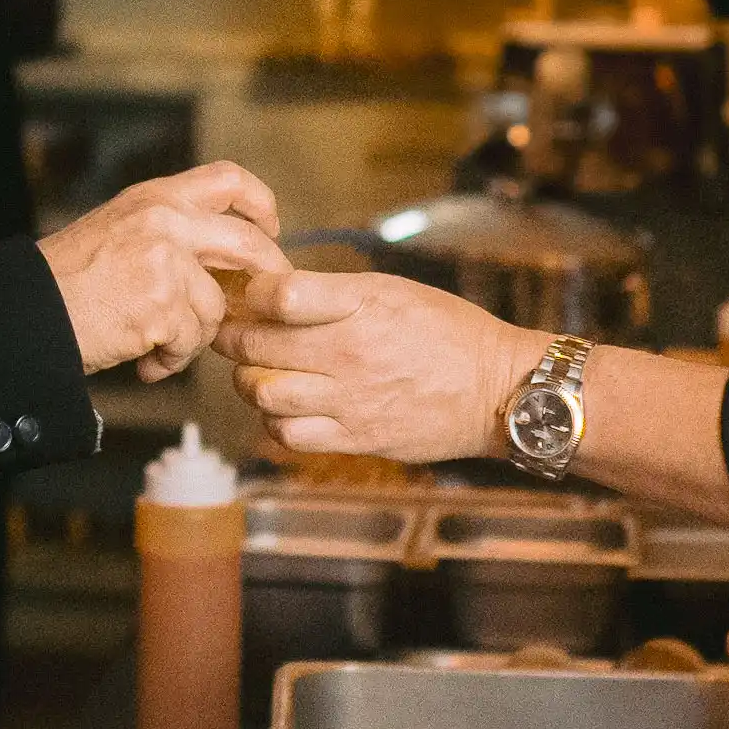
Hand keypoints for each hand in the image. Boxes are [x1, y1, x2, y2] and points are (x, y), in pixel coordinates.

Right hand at [38, 165, 286, 382]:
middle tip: (255, 304)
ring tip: (158, 347)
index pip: (228, 179)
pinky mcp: (161, 304)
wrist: (25, 313)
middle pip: (247, 243)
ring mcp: (165, 261)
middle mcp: (164, 220)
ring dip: (194, 336)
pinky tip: (146, 362)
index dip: (260, 203)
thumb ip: (170, 231)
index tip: (270, 228)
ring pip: (217, 306)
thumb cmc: (66, 282)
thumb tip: (226, 261)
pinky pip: (191, 341)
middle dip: (263, 278)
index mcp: (155, 197)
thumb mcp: (119, 230)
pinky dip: (172, 360)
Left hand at [219, 270, 547, 464]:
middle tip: (233, 332)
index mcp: (362, 304)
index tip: (251, 295)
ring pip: (262, 392)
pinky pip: (288, 434)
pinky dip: (274, 421)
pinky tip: (285, 408)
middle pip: (255, 344)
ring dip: (249, 380)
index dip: (252, 293)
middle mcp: (350, 352)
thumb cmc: (448, 332)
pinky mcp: (355, 438)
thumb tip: (275, 292)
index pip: (278, 294)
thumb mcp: (394, 291)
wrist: (495, 390)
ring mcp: (350, 399)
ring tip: (258, 372)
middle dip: (233, 336)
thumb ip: (334, 293)